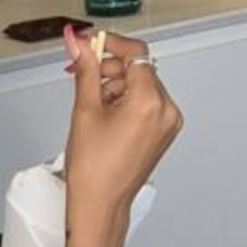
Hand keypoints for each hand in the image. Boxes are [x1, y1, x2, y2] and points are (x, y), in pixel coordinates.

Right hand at [62, 24, 182, 226]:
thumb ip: (85, 70)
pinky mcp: (163, 131)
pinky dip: (126, 101)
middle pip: (138, 70)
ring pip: (141, 86)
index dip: (110, 45)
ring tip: (92, 106)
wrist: (100, 204)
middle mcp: (166, 110)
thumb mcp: (84, 110)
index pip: (135, 54)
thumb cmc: (93, 170)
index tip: (90, 43)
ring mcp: (168, 122)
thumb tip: (78, 42)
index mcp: (149, 102)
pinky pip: (146, 103)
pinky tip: (105, 115)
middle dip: (109, 69)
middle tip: (81, 76)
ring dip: (116, 86)